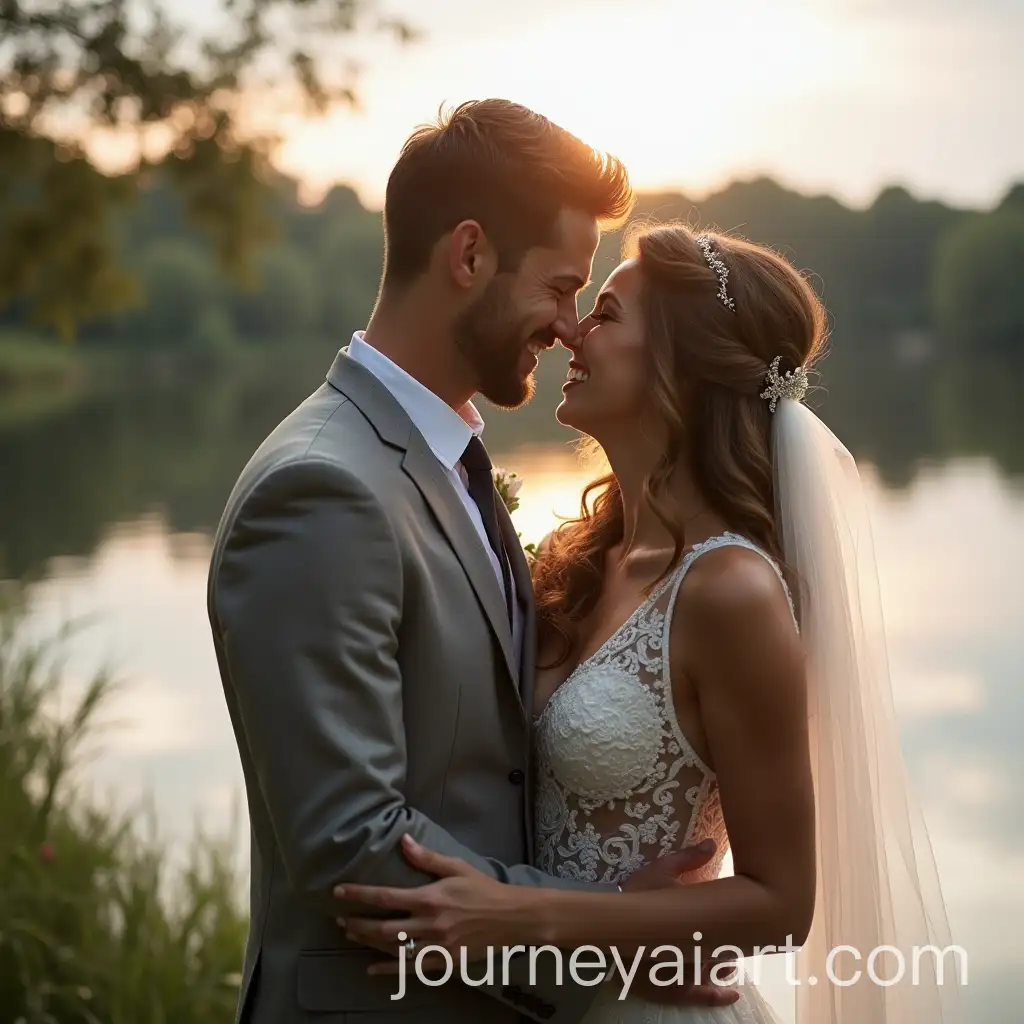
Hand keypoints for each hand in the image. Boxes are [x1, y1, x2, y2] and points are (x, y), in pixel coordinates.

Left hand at [334, 834, 531, 972]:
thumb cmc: (483, 888)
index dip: (359, 896)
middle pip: (383, 928)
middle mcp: (429, 924)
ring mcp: (435, 946)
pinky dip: (388, 970)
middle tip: (340, 920)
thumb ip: (427, 858)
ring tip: (351, 935)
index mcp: (430, 898)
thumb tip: (403, 841)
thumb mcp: (457, 867)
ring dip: (368, 943)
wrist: (511, 917)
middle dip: (358, 923)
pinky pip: (410, 969)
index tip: (339, 893)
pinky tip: (372, 969)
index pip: (385, 898)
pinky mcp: (444, 963)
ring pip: (393, 949)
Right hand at [622, 839, 739, 1007]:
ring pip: (720, 969)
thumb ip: (687, 859)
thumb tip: (712, 843)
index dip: (740, 922)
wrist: (609, 933)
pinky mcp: (678, 991)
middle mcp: (703, 950)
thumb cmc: (636, 900)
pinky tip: (733, 994)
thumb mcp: (658, 872)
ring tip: (726, 953)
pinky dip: (721, 995)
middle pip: (729, 946)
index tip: (746, 917)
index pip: (731, 924)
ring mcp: (692, 973)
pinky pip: (706, 996)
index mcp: (701, 923)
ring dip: (726, 962)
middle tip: (735, 931)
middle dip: (732, 939)